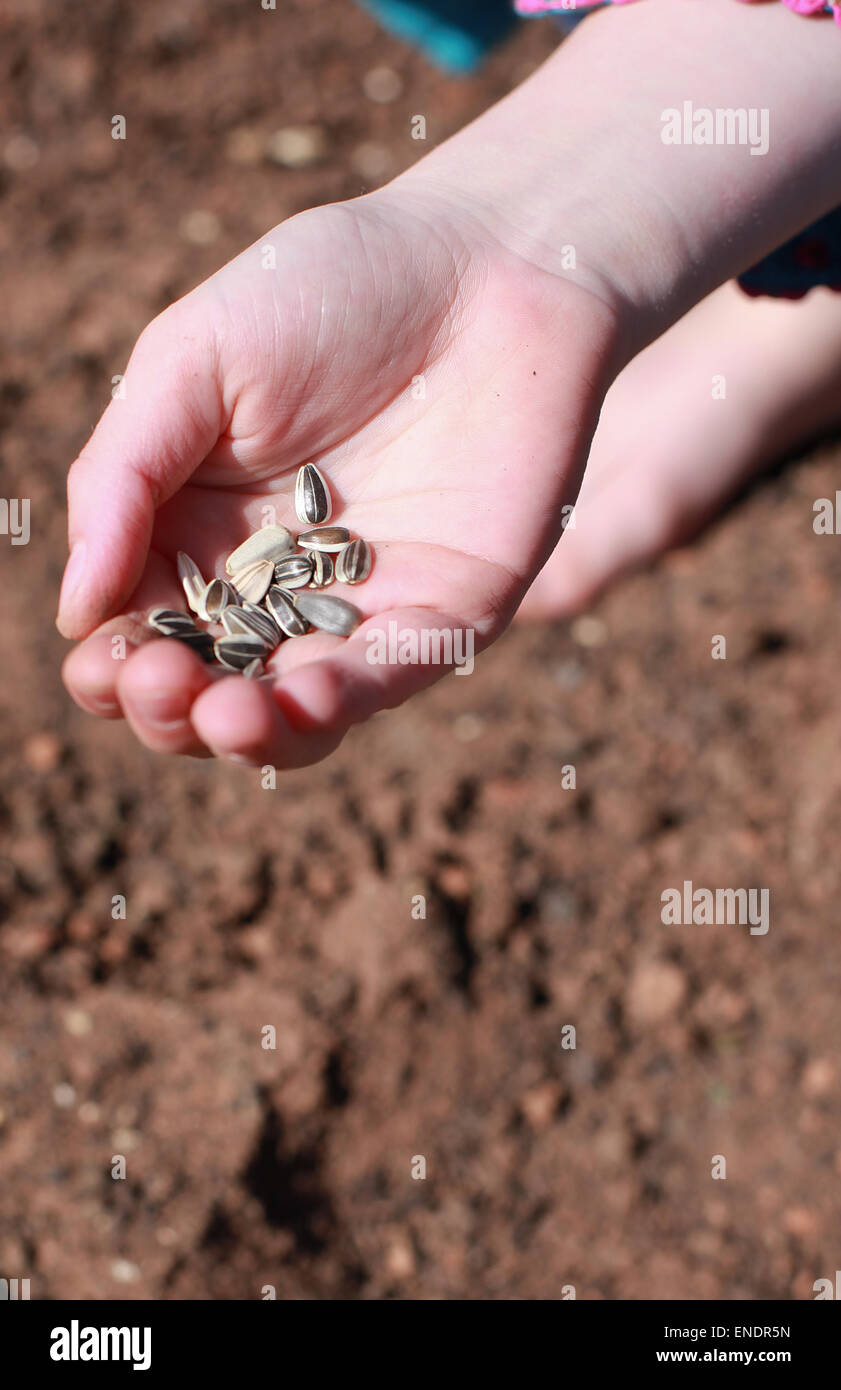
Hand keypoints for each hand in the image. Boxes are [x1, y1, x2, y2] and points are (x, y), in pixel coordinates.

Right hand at [59, 186, 618, 766]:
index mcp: (201, 532)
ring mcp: (363, 607)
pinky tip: (297, 698)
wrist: (487, 263)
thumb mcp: (192, 360)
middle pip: (208, 690)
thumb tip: (76, 611)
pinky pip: (387, 679)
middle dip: (171, 711)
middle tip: (160, 684)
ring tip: (224, 714)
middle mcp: (278, 585)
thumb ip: (124, 478)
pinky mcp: (446, 611)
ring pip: (294, 713)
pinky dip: (340, 702)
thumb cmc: (329, 290)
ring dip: (251, 733)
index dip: (114, 667)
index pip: (142, 632)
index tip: (104, 661)